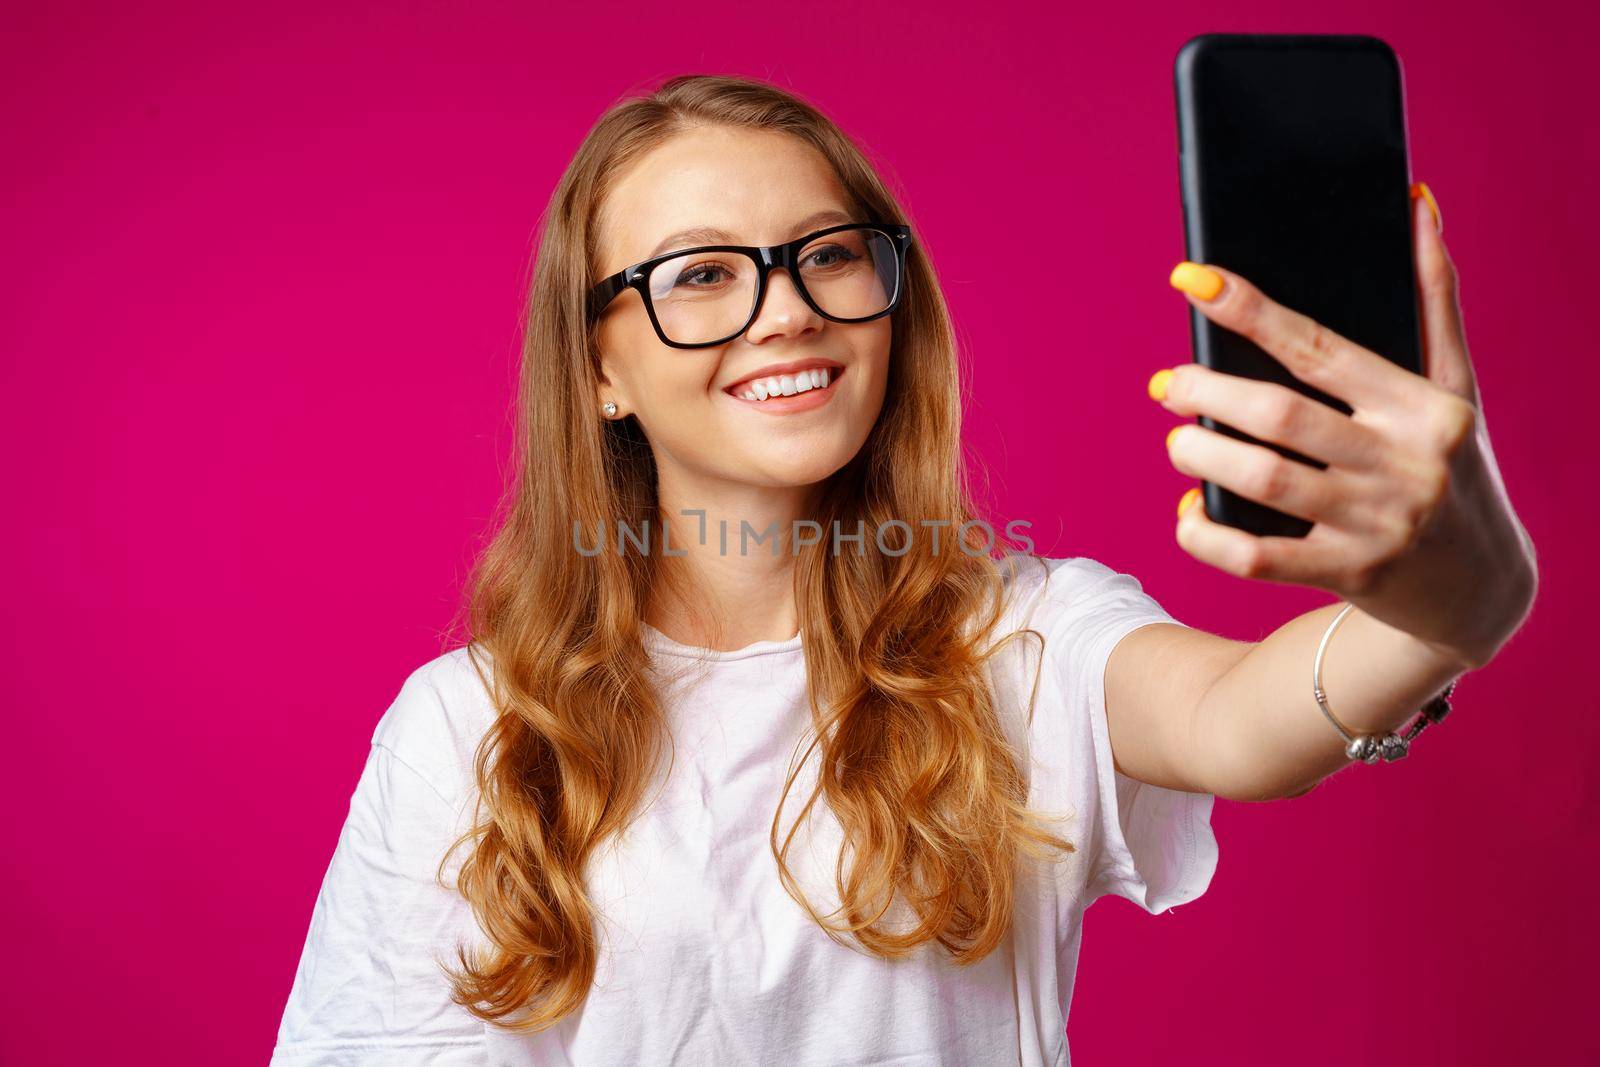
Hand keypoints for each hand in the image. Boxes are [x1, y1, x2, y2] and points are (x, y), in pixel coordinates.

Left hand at [1150, 183, 1536, 669]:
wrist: (1480, 584)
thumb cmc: (1453, 465)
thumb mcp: (1455, 388)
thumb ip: (1434, 299)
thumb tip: (1416, 203)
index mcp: (1422, 405)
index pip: (1318, 347)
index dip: (1250, 310)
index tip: (1192, 281)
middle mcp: (1402, 461)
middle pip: (1280, 416)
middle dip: (1208, 392)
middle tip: (1165, 383)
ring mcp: (1376, 523)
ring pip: (1264, 480)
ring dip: (1201, 454)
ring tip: (1175, 440)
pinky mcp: (1350, 573)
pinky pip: (1259, 557)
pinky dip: (1210, 536)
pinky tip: (1187, 514)